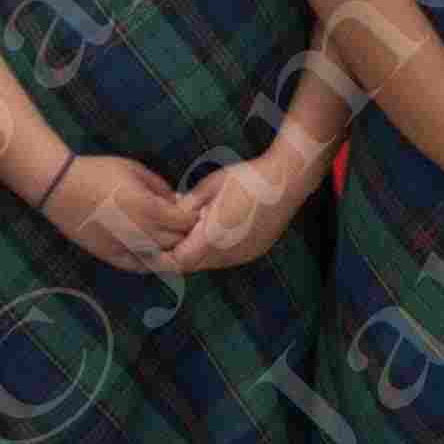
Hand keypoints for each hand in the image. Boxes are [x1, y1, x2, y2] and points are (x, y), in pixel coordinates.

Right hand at [43, 151, 201, 276]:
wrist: (60, 187)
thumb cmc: (99, 173)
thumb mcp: (135, 170)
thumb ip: (161, 187)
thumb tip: (179, 201)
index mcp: (150, 209)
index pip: (187, 222)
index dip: (194, 217)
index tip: (192, 211)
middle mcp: (141, 232)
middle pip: (178, 242)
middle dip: (185, 233)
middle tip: (184, 225)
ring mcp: (126, 248)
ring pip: (162, 259)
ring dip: (171, 250)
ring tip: (171, 239)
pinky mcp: (111, 257)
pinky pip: (140, 266)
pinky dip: (152, 262)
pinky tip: (154, 252)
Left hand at [158, 149, 319, 275]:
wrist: (286, 182)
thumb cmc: (247, 178)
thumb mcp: (210, 185)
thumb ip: (188, 204)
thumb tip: (172, 213)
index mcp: (213, 236)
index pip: (179, 261)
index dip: (165, 255)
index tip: (157, 244)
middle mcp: (228, 253)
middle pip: (193, 265)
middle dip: (180, 253)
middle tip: (171, 236)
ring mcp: (243, 255)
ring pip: (211, 264)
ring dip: (199, 252)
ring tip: (195, 230)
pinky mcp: (254, 252)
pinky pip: (228, 259)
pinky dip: (217, 250)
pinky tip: (218, 230)